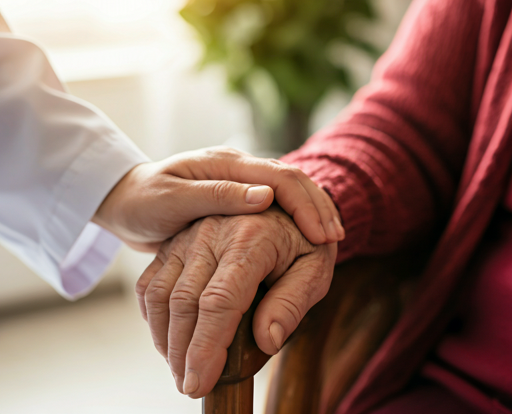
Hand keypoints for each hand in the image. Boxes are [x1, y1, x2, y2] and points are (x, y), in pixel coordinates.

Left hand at [93, 147, 343, 249]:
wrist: (126, 202)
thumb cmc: (143, 201)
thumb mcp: (172, 199)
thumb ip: (216, 196)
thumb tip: (266, 197)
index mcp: (226, 163)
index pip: (279, 176)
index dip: (305, 203)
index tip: (322, 234)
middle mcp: (239, 169)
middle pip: (292, 180)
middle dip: (317, 207)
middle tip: (336, 238)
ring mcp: (239, 184)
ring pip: (288, 192)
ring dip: (310, 212)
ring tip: (331, 239)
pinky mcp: (236, 201)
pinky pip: (276, 205)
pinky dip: (295, 219)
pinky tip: (304, 237)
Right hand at [135, 207, 337, 397]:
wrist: (280, 206)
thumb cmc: (301, 241)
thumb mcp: (314, 267)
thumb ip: (293, 302)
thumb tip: (267, 341)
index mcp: (251, 239)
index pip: (220, 301)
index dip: (206, 347)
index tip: (199, 384)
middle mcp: (213, 233)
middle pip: (185, 302)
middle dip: (182, 352)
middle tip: (190, 386)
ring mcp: (189, 235)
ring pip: (161, 294)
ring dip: (164, 338)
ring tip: (179, 368)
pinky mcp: (175, 242)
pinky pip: (151, 282)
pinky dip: (152, 315)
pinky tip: (167, 337)